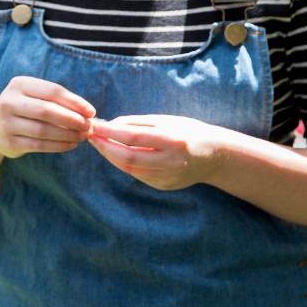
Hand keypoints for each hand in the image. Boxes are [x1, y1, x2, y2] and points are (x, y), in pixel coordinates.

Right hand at [0, 75, 94, 158]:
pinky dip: (58, 146)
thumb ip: (57, 101)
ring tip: (83, 136)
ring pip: (43, 130)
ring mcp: (7, 123)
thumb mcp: (33, 96)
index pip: (52, 91)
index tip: (91, 111)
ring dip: (67, 134)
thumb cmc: (23, 108)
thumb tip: (88, 113)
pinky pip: (39, 145)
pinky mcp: (10, 142)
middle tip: (88, 126)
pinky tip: (71, 144)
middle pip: (47, 111)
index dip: (74, 102)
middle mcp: (9, 102)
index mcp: (19, 85)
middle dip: (72, 119)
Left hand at [88, 114, 228, 189]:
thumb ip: (137, 123)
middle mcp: (172, 162)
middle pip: (128, 158)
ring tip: (99, 143)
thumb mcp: (166, 120)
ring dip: (110, 156)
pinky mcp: (164, 186)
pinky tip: (114, 153)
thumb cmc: (188, 131)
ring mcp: (168, 178)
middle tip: (91, 136)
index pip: (133, 138)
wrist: (215, 156)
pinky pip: (137, 175)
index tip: (94, 125)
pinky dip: (122, 164)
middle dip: (105, 147)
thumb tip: (109, 125)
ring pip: (129, 169)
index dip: (110, 132)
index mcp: (174, 140)